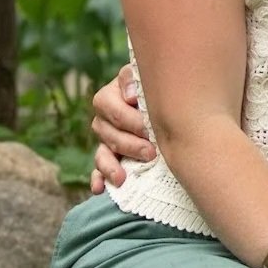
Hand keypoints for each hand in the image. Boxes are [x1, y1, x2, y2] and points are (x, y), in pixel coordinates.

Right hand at [89, 63, 154, 192]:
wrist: (169, 103)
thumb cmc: (160, 88)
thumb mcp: (149, 78)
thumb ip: (135, 79)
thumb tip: (131, 96)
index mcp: (110, 95)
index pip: (109, 105)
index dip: (129, 118)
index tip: (149, 128)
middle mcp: (105, 117)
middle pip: (108, 133)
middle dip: (129, 144)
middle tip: (151, 152)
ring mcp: (106, 139)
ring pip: (102, 153)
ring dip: (111, 165)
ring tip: (123, 177)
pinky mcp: (109, 156)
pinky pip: (98, 169)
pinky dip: (98, 178)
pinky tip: (98, 189)